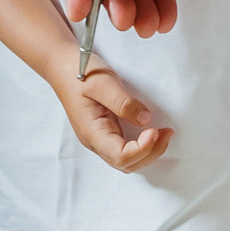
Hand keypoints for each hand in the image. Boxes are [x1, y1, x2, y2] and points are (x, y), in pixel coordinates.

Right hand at [52, 60, 171, 171]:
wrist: (62, 67)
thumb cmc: (79, 73)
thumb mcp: (104, 82)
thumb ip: (124, 102)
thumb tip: (145, 119)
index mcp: (92, 131)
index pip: (120, 157)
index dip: (142, 149)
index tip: (154, 129)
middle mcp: (95, 140)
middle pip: (126, 164)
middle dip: (151, 152)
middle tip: (167, 132)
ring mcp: (99, 138)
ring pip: (127, 160)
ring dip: (148, 151)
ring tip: (164, 133)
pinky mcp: (105, 132)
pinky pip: (125, 149)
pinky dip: (143, 146)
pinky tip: (152, 132)